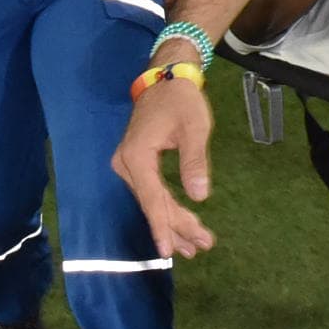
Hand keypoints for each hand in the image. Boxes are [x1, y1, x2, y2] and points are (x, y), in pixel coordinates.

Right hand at [108, 54, 218, 259]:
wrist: (166, 78)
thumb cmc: (181, 100)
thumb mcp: (194, 128)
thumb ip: (194, 161)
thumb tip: (200, 196)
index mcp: (137, 156)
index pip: (151, 198)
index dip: (162, 225)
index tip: (169, 250)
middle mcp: (126, 164)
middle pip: (152, 204)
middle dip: (176, 227)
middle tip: (201, 246)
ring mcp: (128, 165)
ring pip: (151, 201)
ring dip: (173, 223)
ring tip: (194, 247)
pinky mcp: (136, 166)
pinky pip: (151, 193)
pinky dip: (167, 209)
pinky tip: (180, 227)